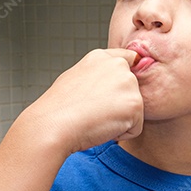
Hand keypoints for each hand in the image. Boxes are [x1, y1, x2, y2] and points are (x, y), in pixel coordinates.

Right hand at [17, 48, 142, 155]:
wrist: (54, 124)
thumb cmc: (58, 109)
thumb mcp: (75, 79)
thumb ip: (97, 76)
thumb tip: (107, 86)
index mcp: (101, 57)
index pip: (129, 59)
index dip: (124, 80)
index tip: (117, 92)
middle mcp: (118, 66)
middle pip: (133, 91)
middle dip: (119, 105)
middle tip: (94, 111)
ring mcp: (128, 83)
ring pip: (135, 110)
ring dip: (120, 120)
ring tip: (96, 118)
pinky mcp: (135, 104)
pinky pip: (136, 128)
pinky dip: (122, 134)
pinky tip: (101, 127)